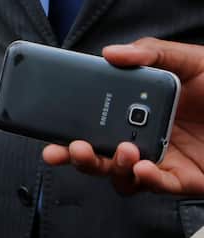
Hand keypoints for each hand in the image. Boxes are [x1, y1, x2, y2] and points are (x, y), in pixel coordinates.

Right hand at [42, 38, 203, 194]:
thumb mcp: (193, 59)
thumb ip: (153, 51)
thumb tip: (110, 53)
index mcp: (137, 108)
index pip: (94, 119)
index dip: (67, 127)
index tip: (49, 129)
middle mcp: (143, 136)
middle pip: (98, 153)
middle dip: (75, 155)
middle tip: (65, 150)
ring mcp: (162, 159)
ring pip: (120, 175)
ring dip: (110, 167)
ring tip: (122, 151)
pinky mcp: (185, 180)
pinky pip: (157, 186)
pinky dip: (145, 180)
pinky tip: (144, 166)